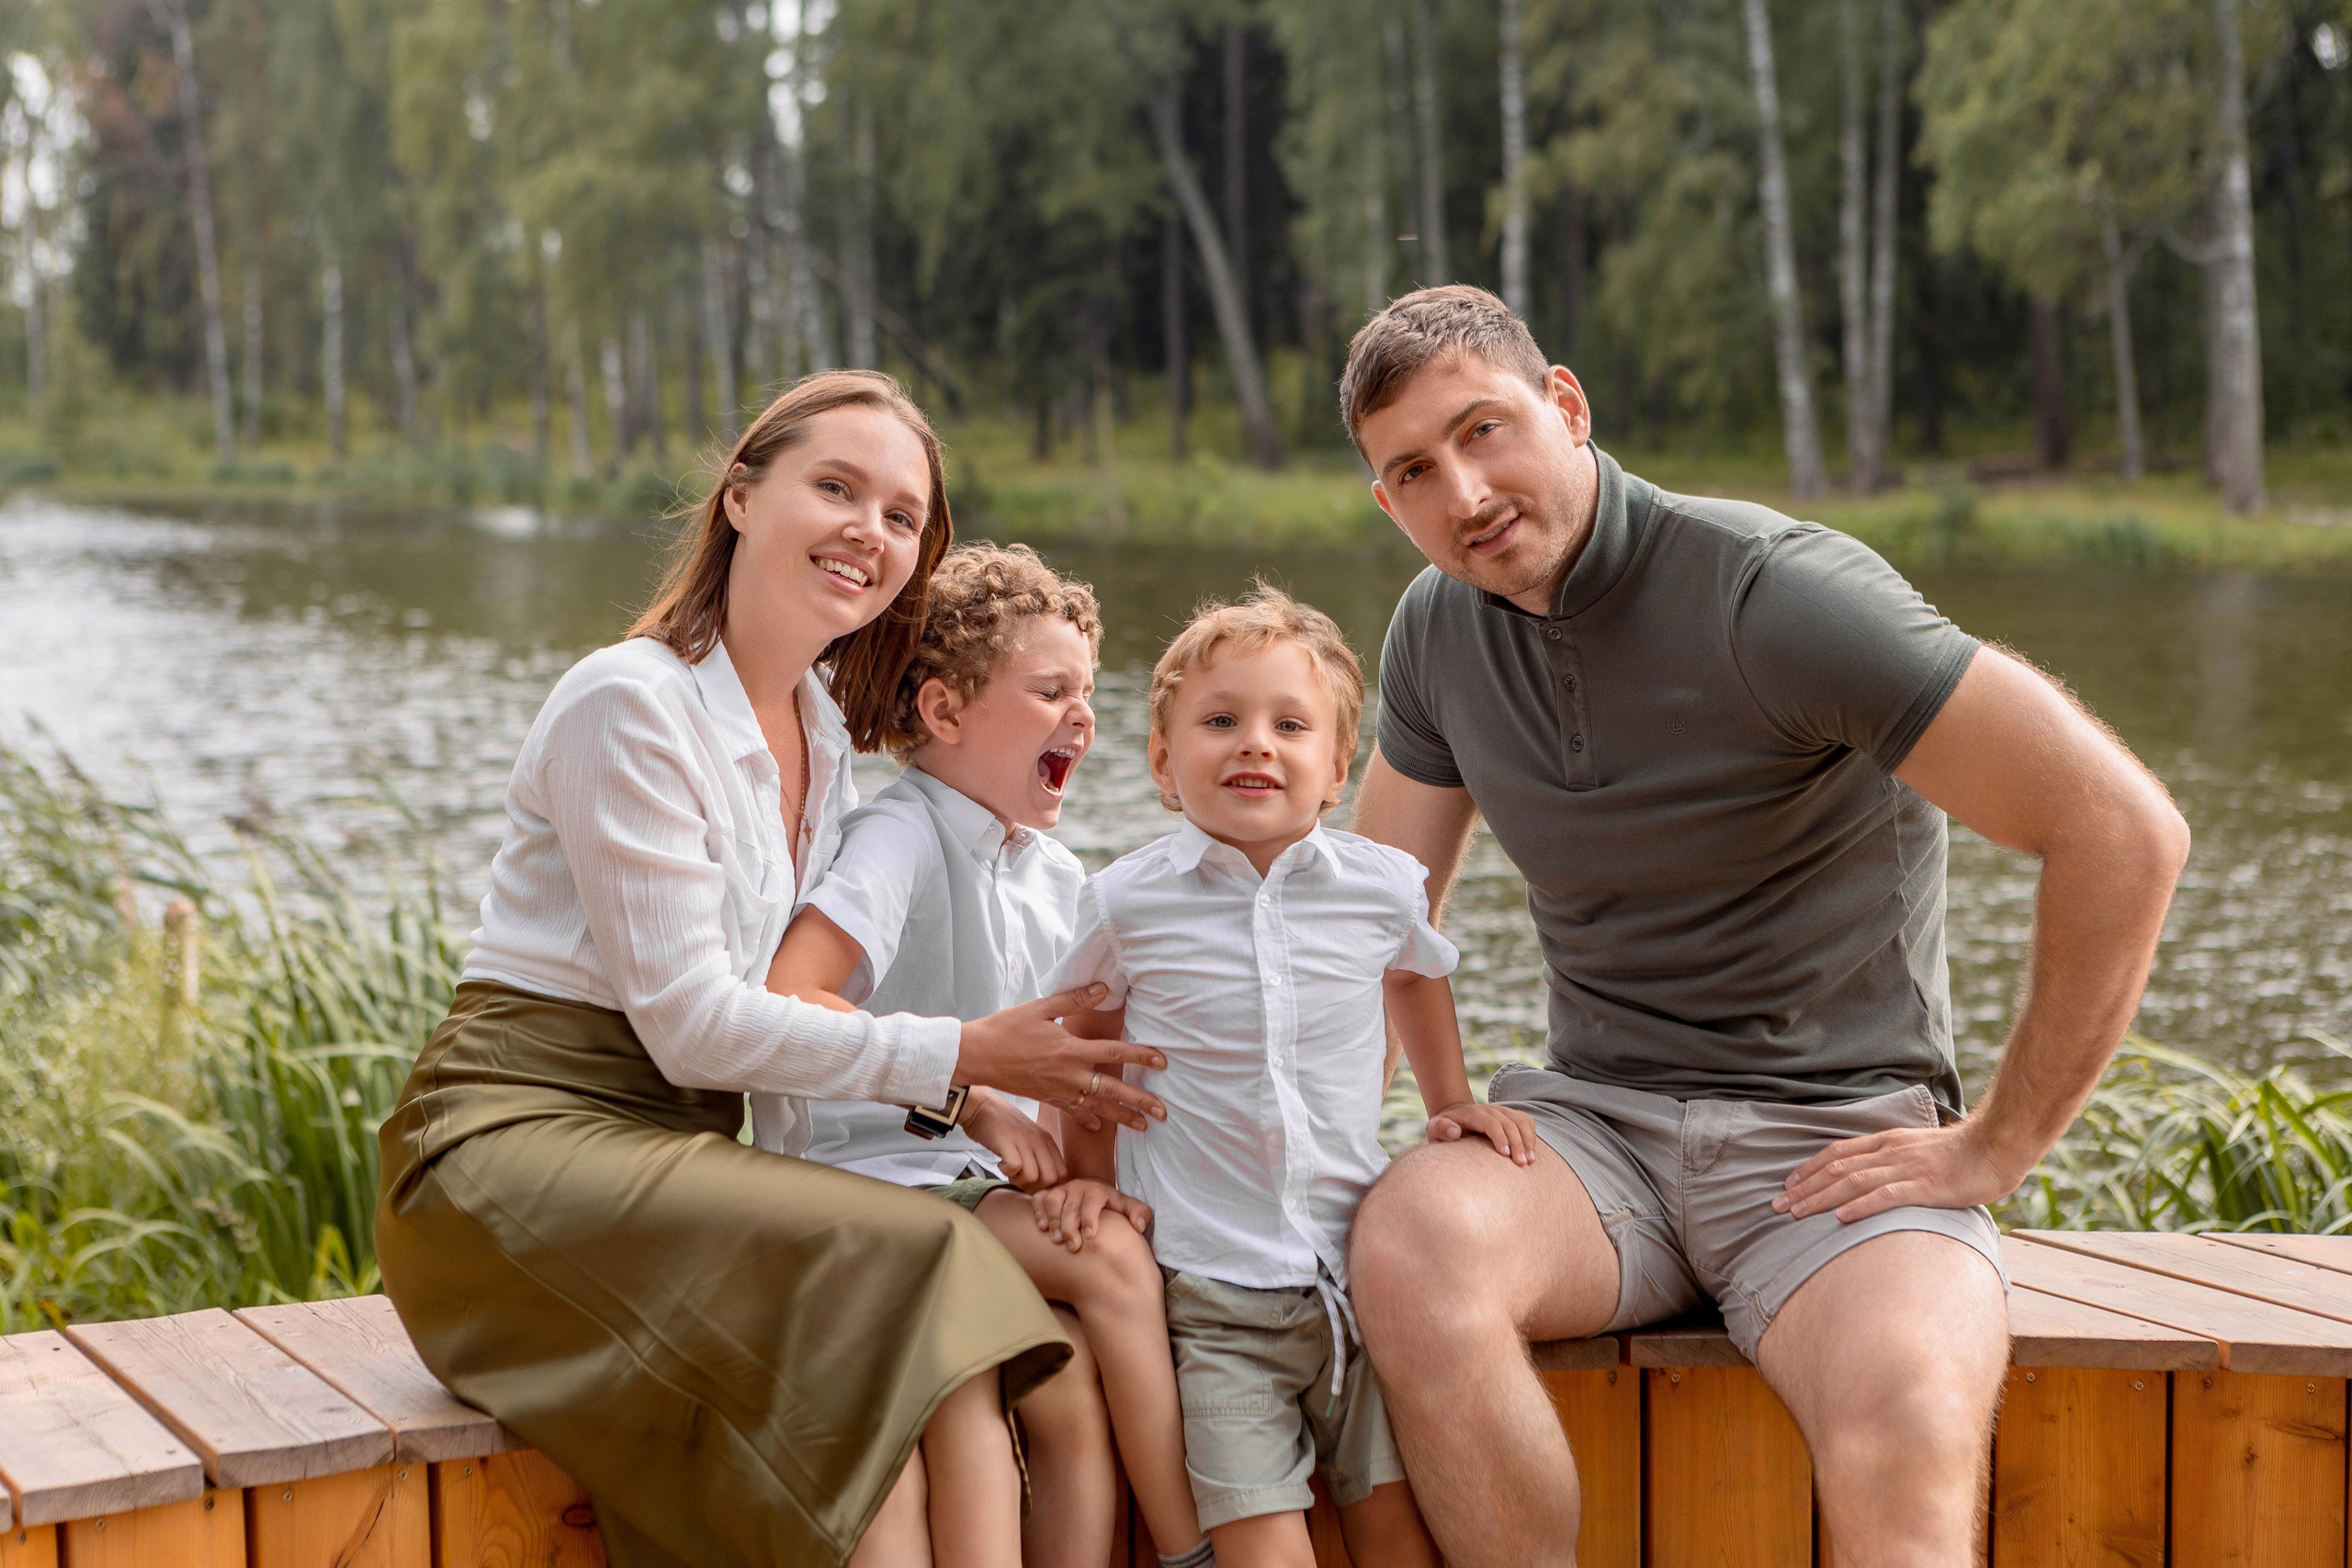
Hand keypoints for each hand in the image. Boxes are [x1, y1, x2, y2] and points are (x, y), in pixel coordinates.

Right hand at [956, 985, 1166, 1130]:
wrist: (976, 1055)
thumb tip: (1103, 988)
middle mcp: (1069, 1074)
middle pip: (1112, 1089)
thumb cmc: (1006, 1027)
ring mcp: (1058, 1090)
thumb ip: (1075, 999)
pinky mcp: (1046, 1098)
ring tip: (1144, 1127)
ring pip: (1097, 1107)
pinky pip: (1073, 1113)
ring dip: (1122, 1117)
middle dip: (1140, 1101)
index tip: (1163, 1061)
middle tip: (1163, 1112)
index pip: (1115, 1052)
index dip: (1141, 1056)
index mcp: (1071, 1049)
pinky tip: (1101, 1126)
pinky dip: (1089, 1120)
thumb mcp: (1041, 1007)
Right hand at [960, 1090, 1063, 1191]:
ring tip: (1008, 1170)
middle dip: (1034, 1187)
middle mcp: (1039, 1140)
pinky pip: (1015, 1168)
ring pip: (1033, 1177)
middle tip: (1019, 1178)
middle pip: (1050, 1179)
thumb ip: (1039, 1155)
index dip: (1047, 1185)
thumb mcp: (1029, 1138)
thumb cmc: (1003, 1126)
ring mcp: (1024, 1140)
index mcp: (1047, 1140)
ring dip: (1018, 1180)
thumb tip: (1042, 1182)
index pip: (1061, 1173)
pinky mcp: (1007, 1142)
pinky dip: (1006, 1172)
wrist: (981, 1106)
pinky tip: (1000, 1164)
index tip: (1031, 1182)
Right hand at [1030, 1179, 1152, 1254]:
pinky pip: (1038, 1198)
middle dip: (1070, 1226)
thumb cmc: (1110, 1206)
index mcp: (1098, 1189)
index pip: (1093, 1201)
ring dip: (1053, 1219)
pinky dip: (1037, 1211)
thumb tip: (1139, 1225)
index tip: (1090, 1235)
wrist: (1093, 1192)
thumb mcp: (1127, 1207)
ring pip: (1053, 1200)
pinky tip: (1042, 1227)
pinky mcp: (1048, 1193)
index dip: (1090, 1217)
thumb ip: (1139, 1214)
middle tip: (1073, 1246)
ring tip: (1056, 1239)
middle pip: (1071, 1205)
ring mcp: (1061, 1189)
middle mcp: (1078, 1186)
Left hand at [1427, 1100, 1540, 1165]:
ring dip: (1528, 1140)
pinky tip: (1532, 1152)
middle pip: (1508, 1123)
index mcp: (1472, 1113)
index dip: (1500, 1137)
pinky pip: (1526, 1121)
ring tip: (1530, 1161)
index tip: (1505, 1154)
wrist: (1454, 1115)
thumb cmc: (1444, 1127)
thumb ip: (1441, 1129)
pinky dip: (1531, 1135)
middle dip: (1517, 1143)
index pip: (1490, 1122)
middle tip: (1522, 1164)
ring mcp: (1501, 1111)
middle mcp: (1489, 1109)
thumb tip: (1455, 1132)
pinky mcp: (1509, 1115)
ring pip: (1521, 1121)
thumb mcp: (1435, 1128)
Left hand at [1773, 1122, 2029, 1222]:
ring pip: (1852, 1182)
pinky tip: (1840, 1217)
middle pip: (1836, 1169)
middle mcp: (1890, 1152)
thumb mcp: (1918, 1150)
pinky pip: (1886, 1196)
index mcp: (1887, 1142)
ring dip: (1820, 1198)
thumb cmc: (1962, 1154)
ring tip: (1796, 1214)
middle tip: (1778, 1206)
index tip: (1788, 1185)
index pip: (1837, 1153)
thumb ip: (1895, 1161)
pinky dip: (1860, 1206)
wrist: (1996, 1147)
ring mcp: (1906, 1168)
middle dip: (1804, 1188)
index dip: (1809, 1169)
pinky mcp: (1924, 1186)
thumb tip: (1873, 1179)